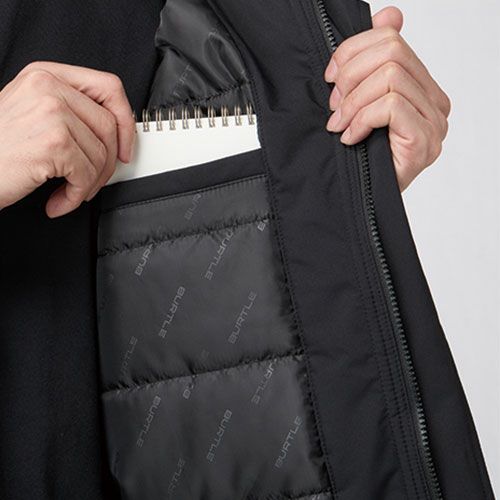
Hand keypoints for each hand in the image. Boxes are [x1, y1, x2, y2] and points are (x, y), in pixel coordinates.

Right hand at [0, 61, 135, 216]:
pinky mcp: (53, 142)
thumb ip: (69, 111)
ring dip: (89, 184)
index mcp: (47, 76)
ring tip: (69, 192)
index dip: (125, 120)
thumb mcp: (30, 113)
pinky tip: (59, 200)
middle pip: (109, 126)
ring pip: (102, 155)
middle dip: (108, 163)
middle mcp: (49, 88)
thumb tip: (112, 130)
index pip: (109, 88)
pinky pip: (87, 175)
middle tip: (92, 180)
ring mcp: (52, 113)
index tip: (125, 145)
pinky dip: (76, 196)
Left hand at [324, 7, 450, 190]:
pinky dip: (361, 118)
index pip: (391, 38)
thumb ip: (372, 61)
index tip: (331, 78)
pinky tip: (350, 136)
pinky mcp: (424, 140)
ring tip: (338, 124)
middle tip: (333, 106)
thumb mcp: (359, 101)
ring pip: (390, 77)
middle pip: (391, 52)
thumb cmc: (360, 154)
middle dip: (350, 76)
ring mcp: (433, 121)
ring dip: (352, 102)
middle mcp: (433, 100)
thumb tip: (390, 13)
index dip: (352, 51)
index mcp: (420, 86)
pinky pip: (390, 106)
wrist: (363, 199)